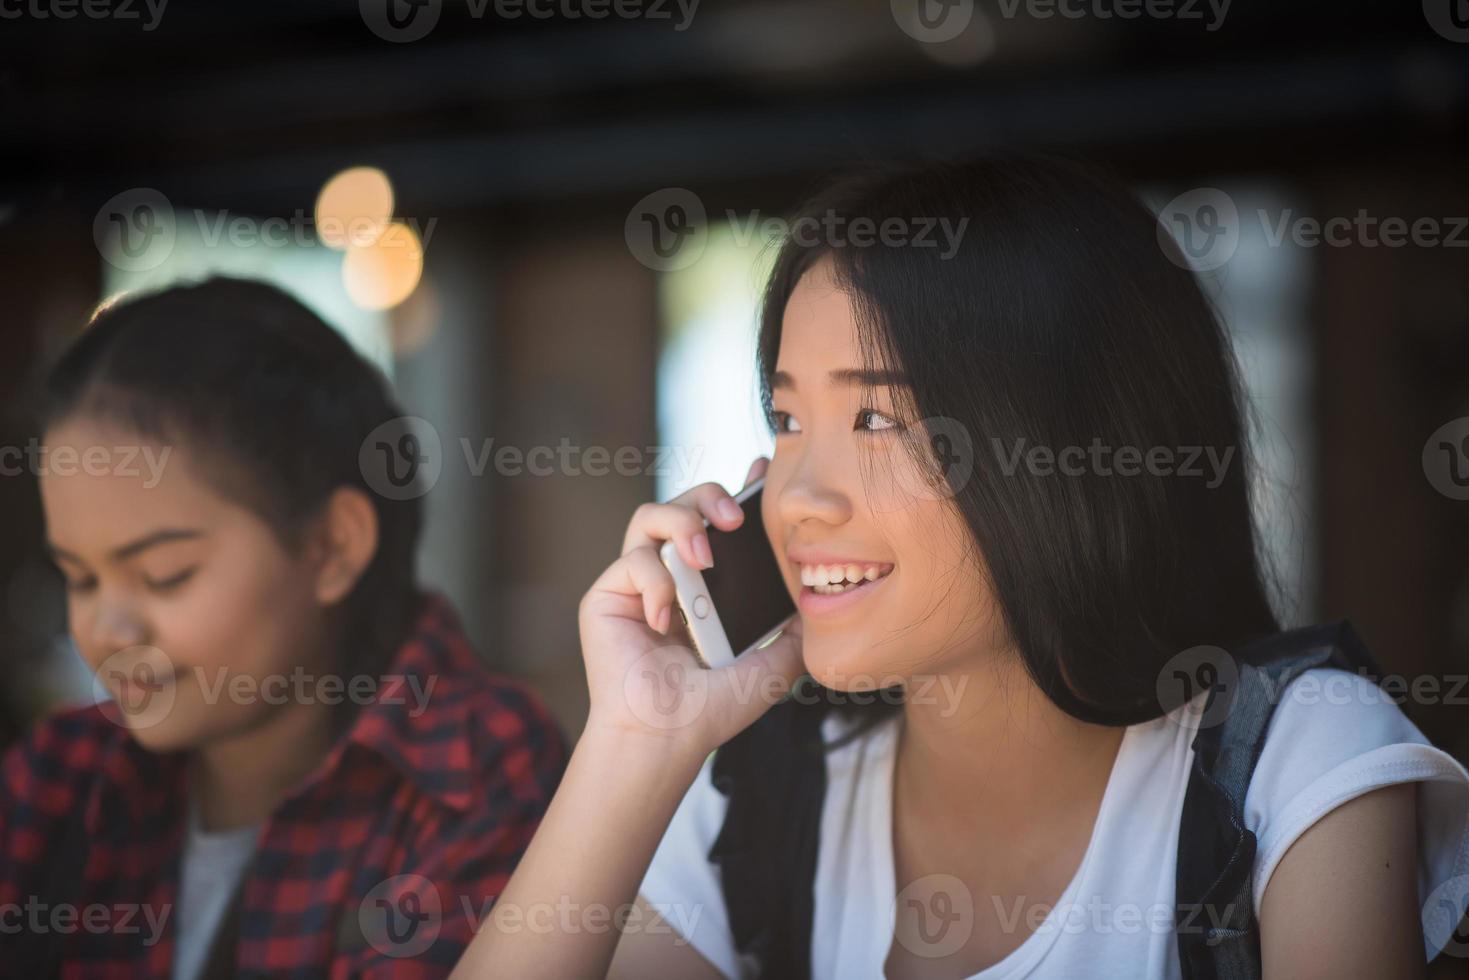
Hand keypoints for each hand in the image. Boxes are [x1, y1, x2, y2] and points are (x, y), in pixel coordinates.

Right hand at [577, 457, 804, 761]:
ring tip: (703, 558)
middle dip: (708, 496)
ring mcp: (636, 584)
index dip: (735, 490)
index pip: (716, 524)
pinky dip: (656, 583)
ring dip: (681, 524)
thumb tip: (818, 603)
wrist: (667, 739)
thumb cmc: (711, 710)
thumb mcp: (771, 666)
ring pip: (649, 516)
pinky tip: (666, 620)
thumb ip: (793, 633)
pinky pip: (631, 560)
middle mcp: (669, 578)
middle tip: (734, 519)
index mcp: (704, 588)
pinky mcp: (606, 596)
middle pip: (681, 504)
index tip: (762, 470)